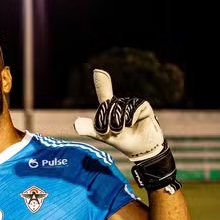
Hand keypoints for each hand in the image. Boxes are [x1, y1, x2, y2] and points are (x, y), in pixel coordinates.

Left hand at [74, 69, 178, 191]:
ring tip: (121, 130)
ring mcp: (132, 104)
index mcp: (109, 108)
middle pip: (108, 106)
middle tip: (112, 132)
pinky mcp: (143, 106)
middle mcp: (121, 103)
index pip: (104, 93)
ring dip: (118, 122)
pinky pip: (134, 108)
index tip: (97, 71)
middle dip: (107, 121)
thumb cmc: (121, 140)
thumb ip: (90, 128)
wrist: (139, 148)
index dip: (102, 82)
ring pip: (120, 108)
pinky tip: (131, 124)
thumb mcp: (103, 135)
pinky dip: (130, 118)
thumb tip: (75, 125)